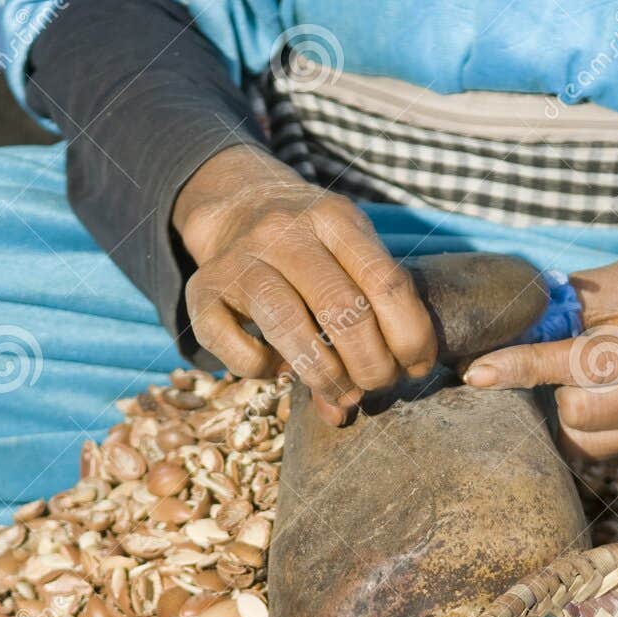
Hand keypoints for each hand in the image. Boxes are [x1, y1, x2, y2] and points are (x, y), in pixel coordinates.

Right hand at [173, 145, 436, 424]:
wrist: (237, 208)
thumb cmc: (313, 251)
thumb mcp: (348, 259)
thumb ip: (367, 320)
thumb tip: (346, 408)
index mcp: (335, 217)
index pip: (387, 282)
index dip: (411, 336)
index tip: (417, 368)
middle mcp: (285, 231)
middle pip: (343, 311)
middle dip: (371, 366)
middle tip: (376, 386)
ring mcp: (239, 258)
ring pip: (289, 327)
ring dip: (324, 377)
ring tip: (341, 395)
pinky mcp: (201, 290)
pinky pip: (236, 349)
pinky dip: (264, 371)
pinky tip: (279, 368)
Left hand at [463, 246, 617, 465]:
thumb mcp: (615, 282)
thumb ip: (560, 310)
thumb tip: (488, 341)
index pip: (591, 363)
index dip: (528, 364)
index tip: (477, 372)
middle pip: (582, 413)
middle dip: (555, 388)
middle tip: (559, 364)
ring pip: (586, 445)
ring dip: (567, 414)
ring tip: (585, 382)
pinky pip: (602, 460)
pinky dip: (589, 432)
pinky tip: (607, 402)